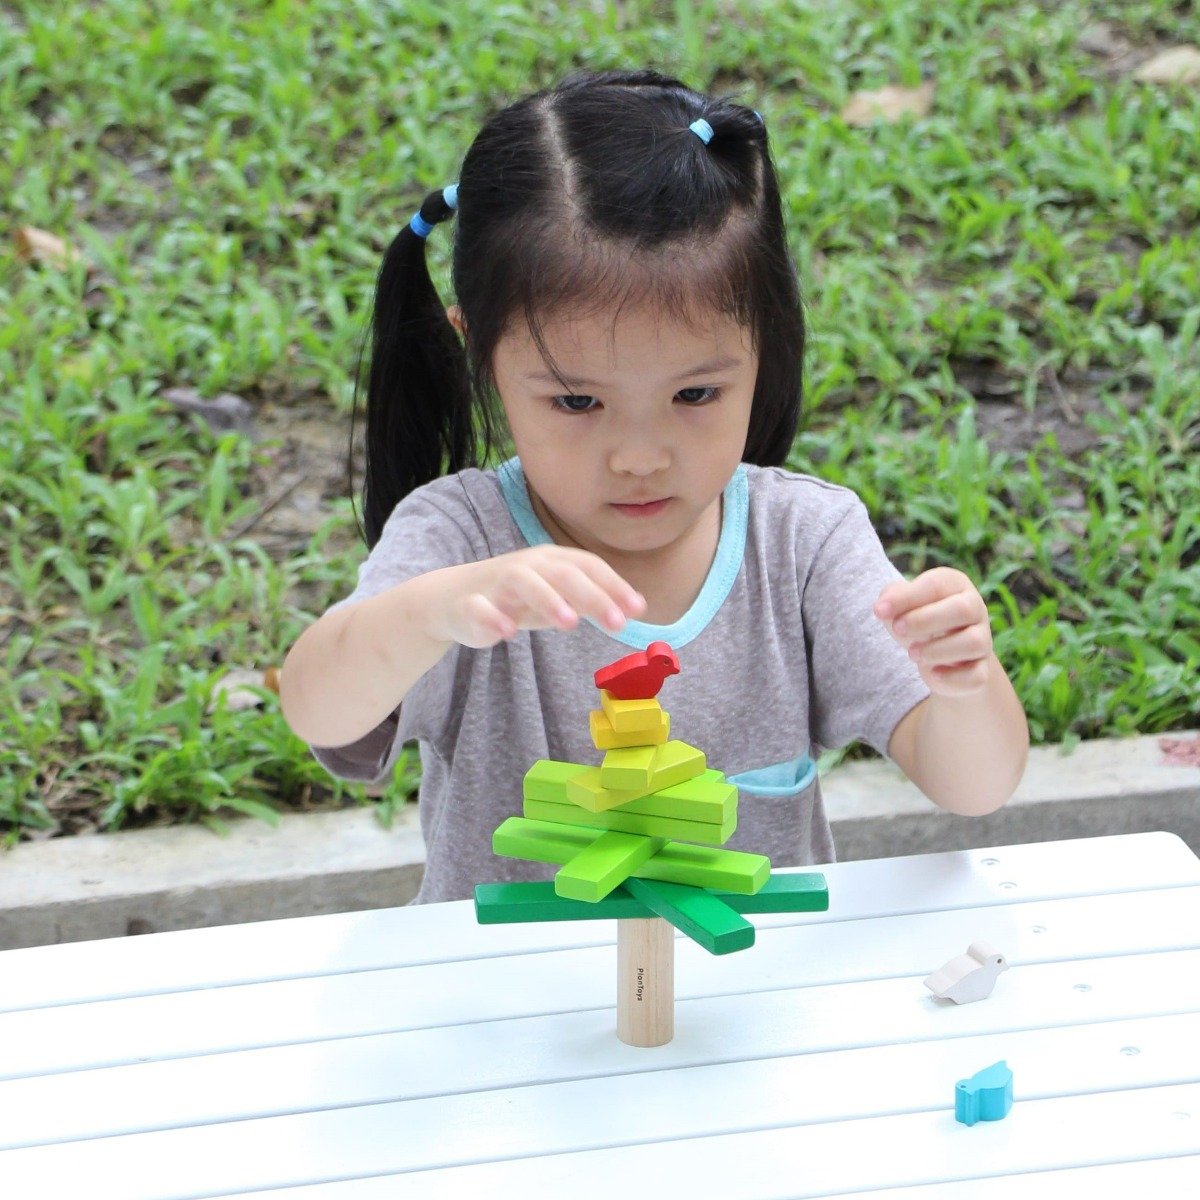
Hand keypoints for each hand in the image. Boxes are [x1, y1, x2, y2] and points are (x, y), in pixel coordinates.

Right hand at [431, 546, 645, 648]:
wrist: (454, 598)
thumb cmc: (516, 597)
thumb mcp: (558, 597)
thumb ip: (591, 601)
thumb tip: (634, 609)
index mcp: (552, 561)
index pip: (588, 566)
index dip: (614, 585)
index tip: (638, 609)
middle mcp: (528, 566)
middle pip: (562, 573)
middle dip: (592, 595)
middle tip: (618, 622)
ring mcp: (498, 583)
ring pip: (523, 581)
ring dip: (548, 599)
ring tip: (570, 623)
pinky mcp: (470, 604)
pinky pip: (480, 606)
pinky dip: (493, 616)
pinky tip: (507, 632)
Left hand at [874, 567, 992, 695]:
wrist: (940, 655)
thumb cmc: (917, 621)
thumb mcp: (902, 605)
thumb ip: (892, 599)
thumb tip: (883, 607)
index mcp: (955, 585)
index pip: (935, 585)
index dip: (906, 597)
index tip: (879, 610)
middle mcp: (975, 609)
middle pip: (962, 609)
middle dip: (924, 620)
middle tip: (898, 629)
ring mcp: (983, 640)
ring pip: (973, 643)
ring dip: (938, 650)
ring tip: (912, 654)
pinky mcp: (981, 670)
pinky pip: (976, 676)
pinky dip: (952, 678)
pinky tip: (932, 674)